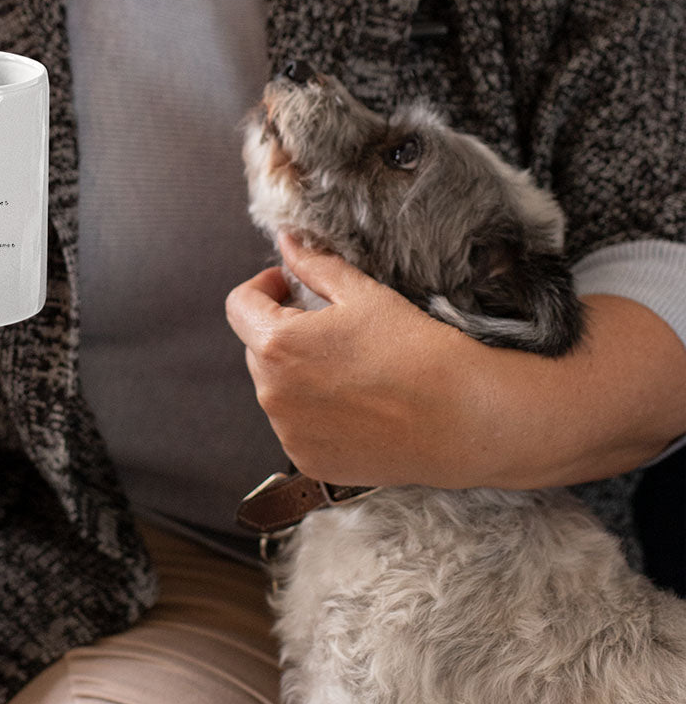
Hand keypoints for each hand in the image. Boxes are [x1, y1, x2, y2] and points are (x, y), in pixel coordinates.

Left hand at [226, 234, 503, 488]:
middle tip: (330, 326)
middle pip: (257, 347)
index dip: (262, 287)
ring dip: (296, 371)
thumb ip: (314, 265)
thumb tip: (286, 242)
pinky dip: (312, 410)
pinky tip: (355, 403)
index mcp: (277, 344)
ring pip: (275, 387)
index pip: (239, 306)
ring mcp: (288, 433)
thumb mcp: (362, 294)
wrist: (463, 419)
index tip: (289, 285)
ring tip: (348, 367)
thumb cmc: (415, 350)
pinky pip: (294, 424)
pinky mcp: (308, 461)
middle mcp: (272, 393)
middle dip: (283, 329)